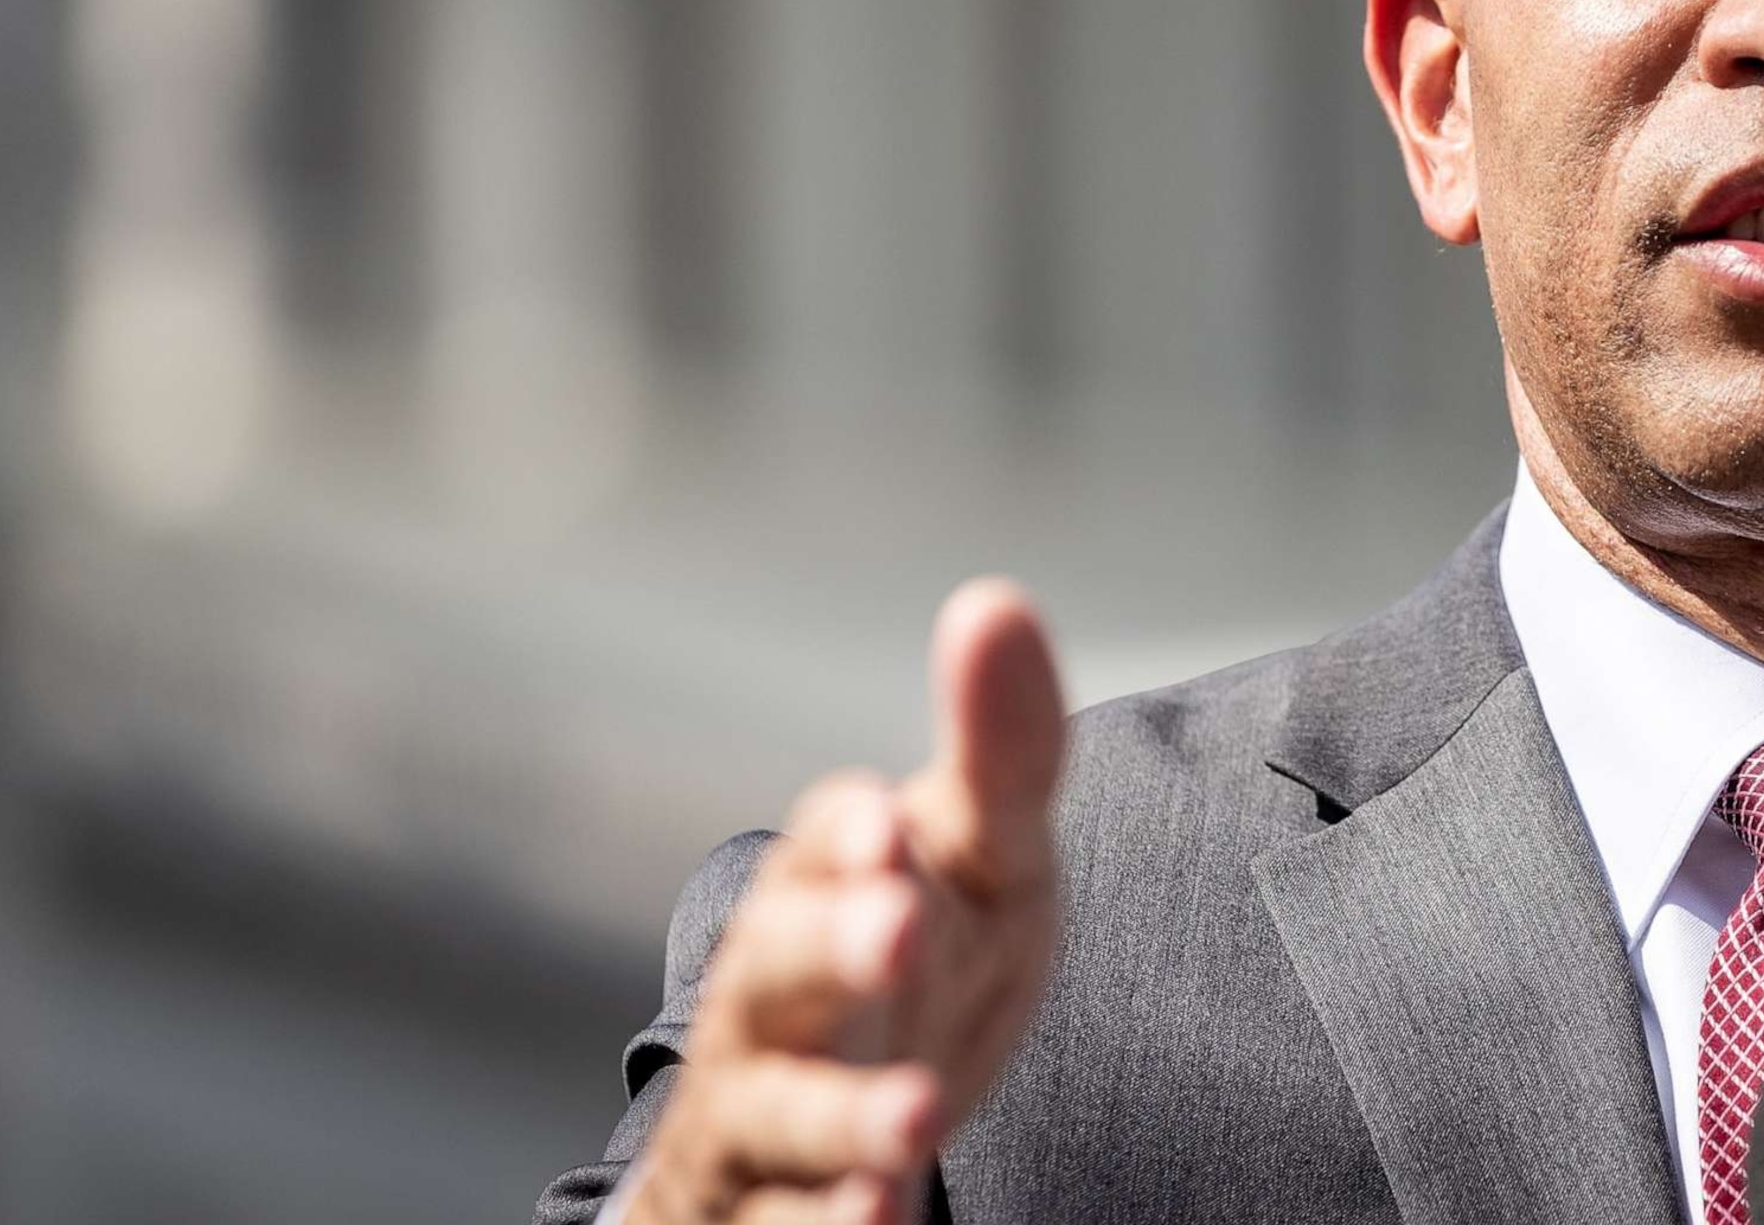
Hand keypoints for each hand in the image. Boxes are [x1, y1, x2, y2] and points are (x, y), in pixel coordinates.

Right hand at [627, 581, 1065, 1223]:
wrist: (854, 1111)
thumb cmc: (924, 950)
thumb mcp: (981, 856)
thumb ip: (1001, 751)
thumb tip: (996, 601)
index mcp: (827, 883)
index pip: (825, 845)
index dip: (850, 835)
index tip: (891, 824)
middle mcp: (774, 992)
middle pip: (780, 967)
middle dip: (835, 946)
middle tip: (900, 929)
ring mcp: (761, 1107)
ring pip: (779, 1108)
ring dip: (842, 1115)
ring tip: (914, 1125)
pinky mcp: (763, 1207)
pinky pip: (778, 1224)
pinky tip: (880, 1221)